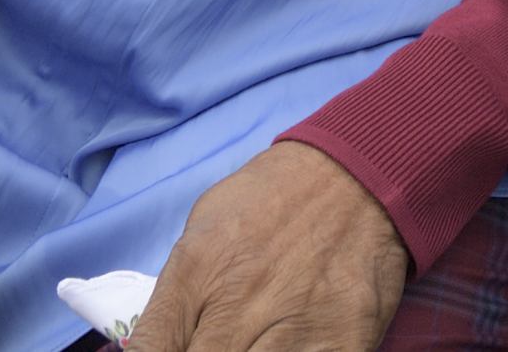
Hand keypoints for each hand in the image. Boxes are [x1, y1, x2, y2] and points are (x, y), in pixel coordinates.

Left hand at [126, 143, 408, 351]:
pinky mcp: (343, 342)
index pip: (150, 349)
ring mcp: (292, 327)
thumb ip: (179, 291)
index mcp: (196, 269)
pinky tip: (290, 347)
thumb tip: (155, 346)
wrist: (357, 173)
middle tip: (217, 343)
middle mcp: (238, 302)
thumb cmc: (273, 199)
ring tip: (251, 345)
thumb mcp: (205, 226)